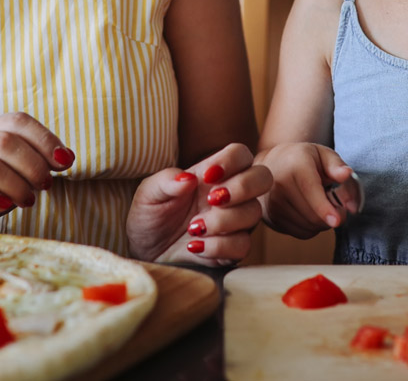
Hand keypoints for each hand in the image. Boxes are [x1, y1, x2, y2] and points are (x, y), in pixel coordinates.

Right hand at [0, 112, 74, 230]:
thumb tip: (67, 157)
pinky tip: (5, 205)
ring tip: (28, 200)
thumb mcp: (19, 171)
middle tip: (45, 184)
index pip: (18, 121)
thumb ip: (40, 160)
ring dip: (17, 185)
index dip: (45, 139)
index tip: (64, 161)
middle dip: (33, 165)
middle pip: (5, 141)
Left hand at [126, 143, 271, 265]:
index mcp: (212, 174)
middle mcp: (229, 195)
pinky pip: (243, 245)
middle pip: (262, 177)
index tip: (207, 177)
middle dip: (243, 187)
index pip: (240, 154)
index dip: (231, 161)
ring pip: (253, 212)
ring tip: (193, 228)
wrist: (145, 253)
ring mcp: (234, 222)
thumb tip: (189, 178)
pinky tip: (195, 246)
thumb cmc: (149, 217)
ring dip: (224, 220)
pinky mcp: (231, 250)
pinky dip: (218, 246)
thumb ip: (165, 181)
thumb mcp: (148, 195)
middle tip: (213, 199)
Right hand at [257, 142, 360, 238]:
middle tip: (336, 203)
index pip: (310, 190)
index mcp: (295, 166)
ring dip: (322, 221)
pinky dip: (311, 227)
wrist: (273, 164)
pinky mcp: (272, 218)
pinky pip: (301, 233)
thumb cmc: (303, 160)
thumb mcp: (323, 154)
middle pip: (313, 215)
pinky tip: (309, 211)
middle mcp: (279, 185)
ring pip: (308, 227)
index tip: (337, 220)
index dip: (324, 208)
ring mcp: (273, 203)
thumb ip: (337, 165)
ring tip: (319, 203)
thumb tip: (346, 174)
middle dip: (332, 215)